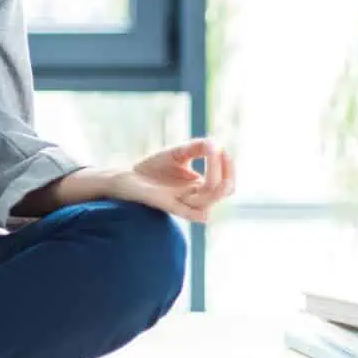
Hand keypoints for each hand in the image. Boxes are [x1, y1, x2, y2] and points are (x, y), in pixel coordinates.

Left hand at [108, 138, 234, 222]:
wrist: (128, 176)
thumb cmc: (154, 166)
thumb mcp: (179, 152)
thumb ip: (197, 147)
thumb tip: (215, 144)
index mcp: (201, 187)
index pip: (227, 183)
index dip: (230, 168)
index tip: (223, 149)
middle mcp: (195, 196)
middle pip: (224, 191)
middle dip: (226, 172)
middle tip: (219, 153)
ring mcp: (182, 202)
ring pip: (209, 200)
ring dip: (213, 178)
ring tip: (210, 155)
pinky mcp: (167, 204)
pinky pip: (189, 213)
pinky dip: (197, 210)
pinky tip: (200, 192)